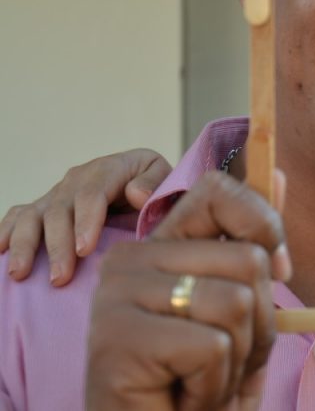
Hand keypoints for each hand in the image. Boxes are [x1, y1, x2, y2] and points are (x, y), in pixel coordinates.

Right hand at [0, 149, 169, 284]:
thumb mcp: (168, 179)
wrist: (147, 184)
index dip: (86, 221)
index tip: (84, 250)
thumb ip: (155, 185)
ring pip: (33, 214)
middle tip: (60, 278)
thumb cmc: (159, 188)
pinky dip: (6, 232)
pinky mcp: (45, 206)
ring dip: (26, 245)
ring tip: (20, 274)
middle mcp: (79, 178)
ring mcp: (59, 192)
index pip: (92, 193)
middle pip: (60, 209)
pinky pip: (19, 215)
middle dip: (57, 245)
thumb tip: (136, 194)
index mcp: (112, 168)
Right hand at [86, 169, 289, 410]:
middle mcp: (130, 260)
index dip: (263, 224)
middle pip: (247, 258)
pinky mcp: (117, 337)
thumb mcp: (242, 311)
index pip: (217, 190)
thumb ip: (255, 245)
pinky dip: (214, 385)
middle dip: (257, 322)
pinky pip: (212, 345)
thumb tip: (280, 174)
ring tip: (200, 380)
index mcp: (160, 247)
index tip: (277, 271)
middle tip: (221, 358)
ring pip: (236, 303)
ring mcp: (117, 296)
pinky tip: (182, 397)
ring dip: (236, 358)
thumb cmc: (199, 382)